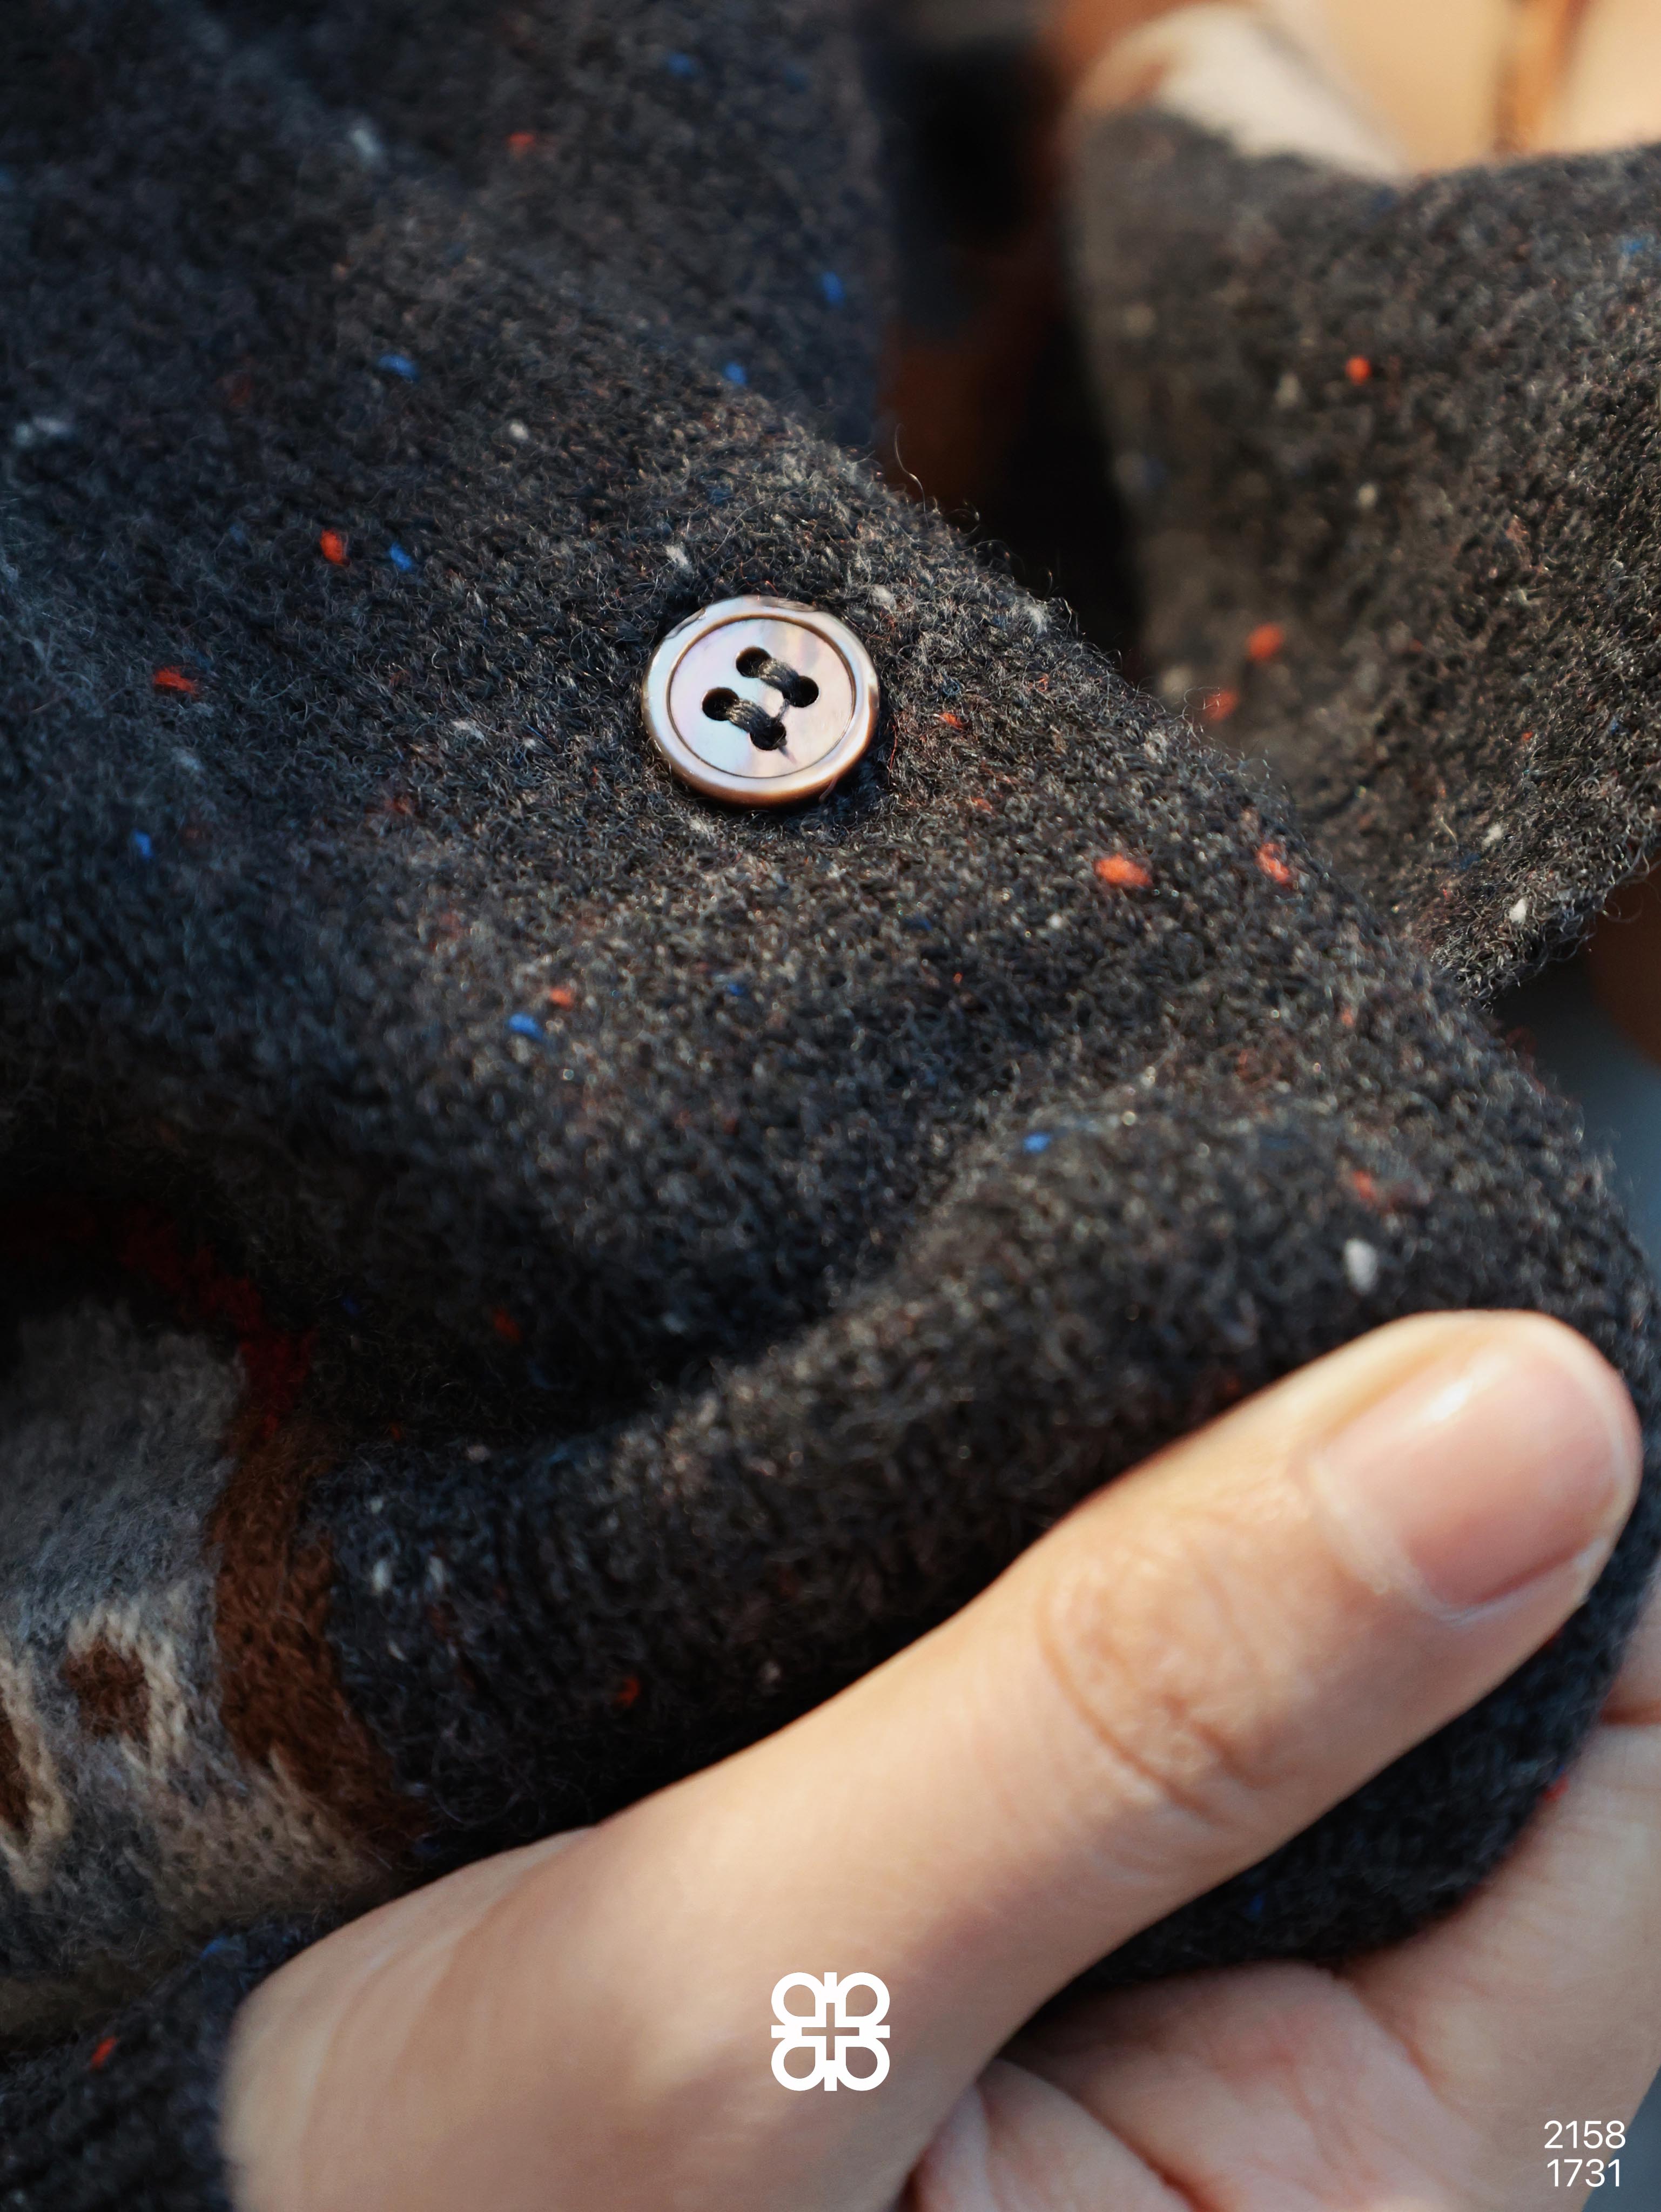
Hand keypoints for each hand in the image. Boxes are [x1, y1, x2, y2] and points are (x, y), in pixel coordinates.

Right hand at [223, 1312, 1653, 2211]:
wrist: (189, 2209)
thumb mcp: (760, 1986)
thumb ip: (1140, 1710)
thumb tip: (1534, 1418)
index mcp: (1338, 2180)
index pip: (1632, 1762)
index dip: (1542, 1503)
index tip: (1381, 1287)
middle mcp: (1280, 2096)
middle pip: (1462, 1697)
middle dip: (1329, 1483)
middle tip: (1152, 1260)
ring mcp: (1144, 1998)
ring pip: (1279, 1669)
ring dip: (1164, 1499)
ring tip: (1025, 1331)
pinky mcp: (1012, 1916)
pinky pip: (1126, 1686)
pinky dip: (1049, 1550)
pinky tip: (939, 1450)